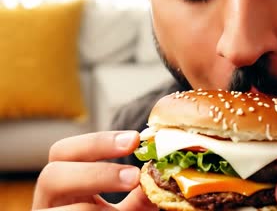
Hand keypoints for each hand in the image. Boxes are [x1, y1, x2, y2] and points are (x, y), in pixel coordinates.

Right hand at [32, 131, 156, 210]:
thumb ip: (139, 195)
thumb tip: (162, 174)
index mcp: (64, 182)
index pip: (65, 152)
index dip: (97, 142)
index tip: (135, 140)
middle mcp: (48, 202)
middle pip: (51, 175)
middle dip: (95, 172)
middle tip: (133, 176)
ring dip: (90, 209)